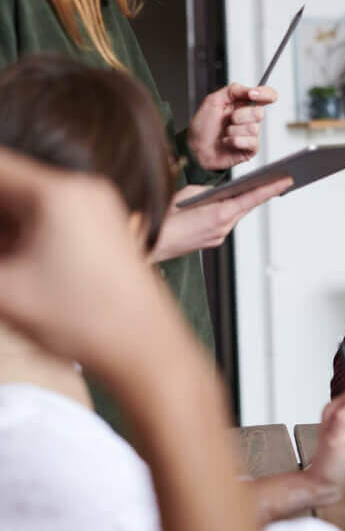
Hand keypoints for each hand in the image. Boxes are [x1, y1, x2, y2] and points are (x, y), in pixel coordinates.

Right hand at [0, 147, 162, 362]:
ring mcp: (98, 207)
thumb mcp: (3, 292)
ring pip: (28, 203)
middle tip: (4, 264)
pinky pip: (50, 216)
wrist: (146, 347)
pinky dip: (23, 233)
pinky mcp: (104, 228)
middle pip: (9, 183)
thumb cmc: (80, 319)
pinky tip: (15, 263)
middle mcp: (82, 189)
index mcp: (57, 193)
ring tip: (11, 268)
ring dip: (5, 227)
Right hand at [149, 177, 292, 261]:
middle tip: (280, 179)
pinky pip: (225, 222)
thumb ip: (210, 191)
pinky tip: (231, 203)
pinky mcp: (211, 241)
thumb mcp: (189, 194)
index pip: (252, 197)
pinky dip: (229, 212)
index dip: (271, 188)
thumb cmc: (165, 217)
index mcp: (220, 214)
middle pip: (247, 206)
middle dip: (262, 192)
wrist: (149, 244)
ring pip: (236, 214)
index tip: (287, 179)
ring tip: (259, 187)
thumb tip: (221, 192)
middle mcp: (223, 228)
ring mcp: (218, 236)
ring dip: (245, 202)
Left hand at [187, 83, 277, 171]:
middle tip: (228, 120)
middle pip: (259, 113)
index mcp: (243, 104)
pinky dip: (234, 141)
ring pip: (253, 128)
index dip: (265, 94)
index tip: (253, 94)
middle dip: (239, 116)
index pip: (267, 95)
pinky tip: (227, 142)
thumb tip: (253, 90)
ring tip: (224, 133)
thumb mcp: (213, 100)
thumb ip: (234, 90)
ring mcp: (250, 134)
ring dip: (233, 130)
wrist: (194, 148)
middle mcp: (249, 118)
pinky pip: (251, 142)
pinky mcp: (250, 149)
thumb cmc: (202, 126)